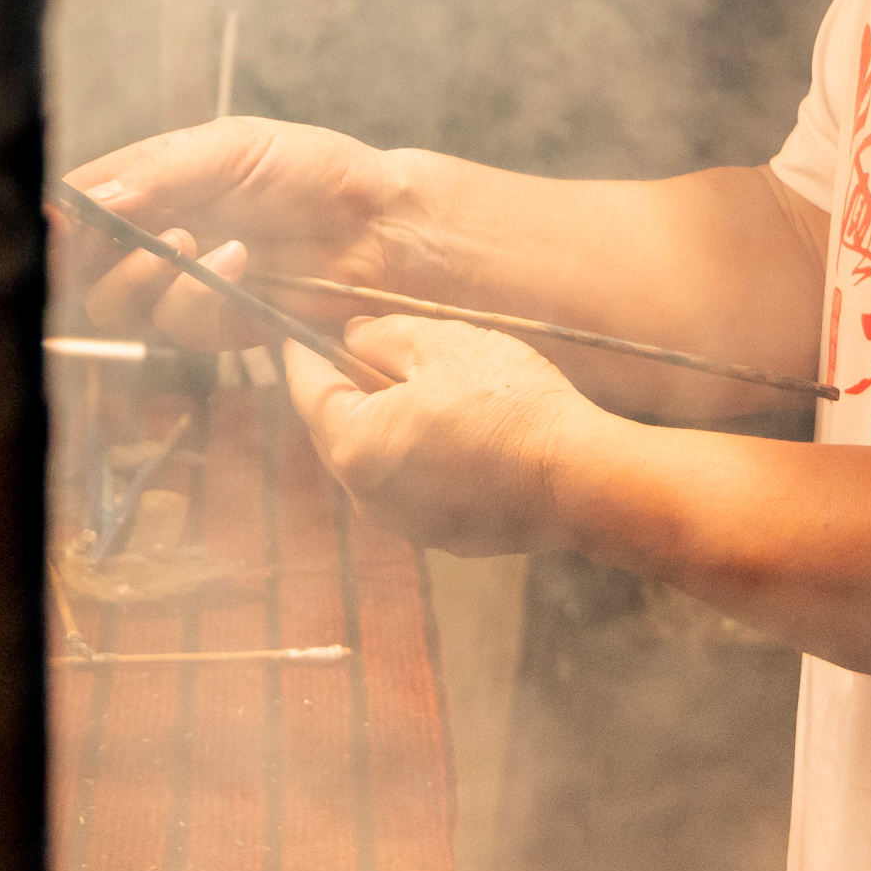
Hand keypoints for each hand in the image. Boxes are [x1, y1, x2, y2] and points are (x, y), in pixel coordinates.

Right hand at [63, 117, 412, 346]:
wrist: (379, 226)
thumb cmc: (314, 172)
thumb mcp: (234, 147)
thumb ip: (160, 172)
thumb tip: (92, 198)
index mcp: (155, 180)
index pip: (84, 199)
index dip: (67, 212)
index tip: (68, 218)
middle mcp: (158, 233)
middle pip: (83, 263)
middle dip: (98, 255)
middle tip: (145, 233)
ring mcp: (181, 284)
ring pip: (116, 305)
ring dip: (143, 278)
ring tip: (192, 246)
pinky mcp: (212, 325)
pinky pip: (174, 326)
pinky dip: (198, 297)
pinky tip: (238, 264)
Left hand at [280, 313, 595, 555]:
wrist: (578, 476)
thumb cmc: (508, 404)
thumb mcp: (442, 344)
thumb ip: (384, 337)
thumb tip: (354, 338)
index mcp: (355, 444)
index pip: (307, 392)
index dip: (300, 355)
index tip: (292, 335)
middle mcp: (367, 495)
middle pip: (336, 430)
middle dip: (344, 390)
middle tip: (359, 353)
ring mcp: (405, 522)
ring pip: (374, 461)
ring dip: (384, 424)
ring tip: (419, 387)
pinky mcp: (442, 535)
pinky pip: (410, 487)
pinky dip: (417, 457)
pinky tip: (452, 430)